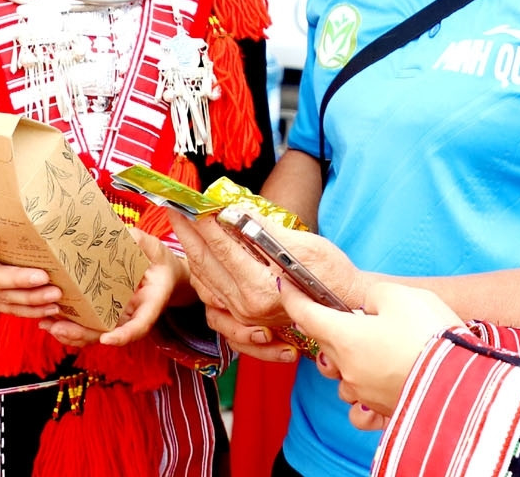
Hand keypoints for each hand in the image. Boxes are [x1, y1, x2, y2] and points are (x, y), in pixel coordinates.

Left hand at [43, 229, 188, 347]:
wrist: (162, 274)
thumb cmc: (158, 260)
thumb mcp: (153, 248)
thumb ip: (141, 242)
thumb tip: (126, 234)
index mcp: (150, 302)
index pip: (140, 325)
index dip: (124, 335)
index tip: (107, 339)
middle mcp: (132, 316)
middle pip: (109, 334)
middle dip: (84, 335)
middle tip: (60, 328)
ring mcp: (118, 318)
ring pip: (94, 334)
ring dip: (71, 334)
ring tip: (48, 325)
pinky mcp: (105, 315)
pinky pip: (88, 327)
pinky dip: (69, 327)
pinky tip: (49, 321)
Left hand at [169, 209, 363, 359]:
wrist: (345, 306)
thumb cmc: (332, 274)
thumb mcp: (303, 245)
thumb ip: (263, 230)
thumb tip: (233, 210)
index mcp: (261, 288)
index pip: (223, 248)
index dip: (204, 222)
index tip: (192, 200)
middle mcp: (247, 306)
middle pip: (207, 263)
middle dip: (187, 231)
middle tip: (174, 206)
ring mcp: (243, 316)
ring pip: (205, 279)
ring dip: (190, 249)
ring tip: (181, 224)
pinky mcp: (243, 318)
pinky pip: (211, 295)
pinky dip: (201, 272)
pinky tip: (197, 255)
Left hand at [279, 281, 460, 426]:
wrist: (460, 380)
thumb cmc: (428, 333)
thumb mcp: (401, 296)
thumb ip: (374, 294)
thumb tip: (368, 305)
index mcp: (343, 335)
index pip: (304, 313)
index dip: (292, 297)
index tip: (285, 285)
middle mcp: (345, 368)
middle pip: (323, 343)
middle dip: (330, 326)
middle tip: (356, 314)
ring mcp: (362, 393)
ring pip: (341, 375)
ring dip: (349, 361)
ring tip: (377, 348)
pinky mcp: (381, 411)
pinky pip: (359, 408)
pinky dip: (362, 398)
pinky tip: (377, 383)